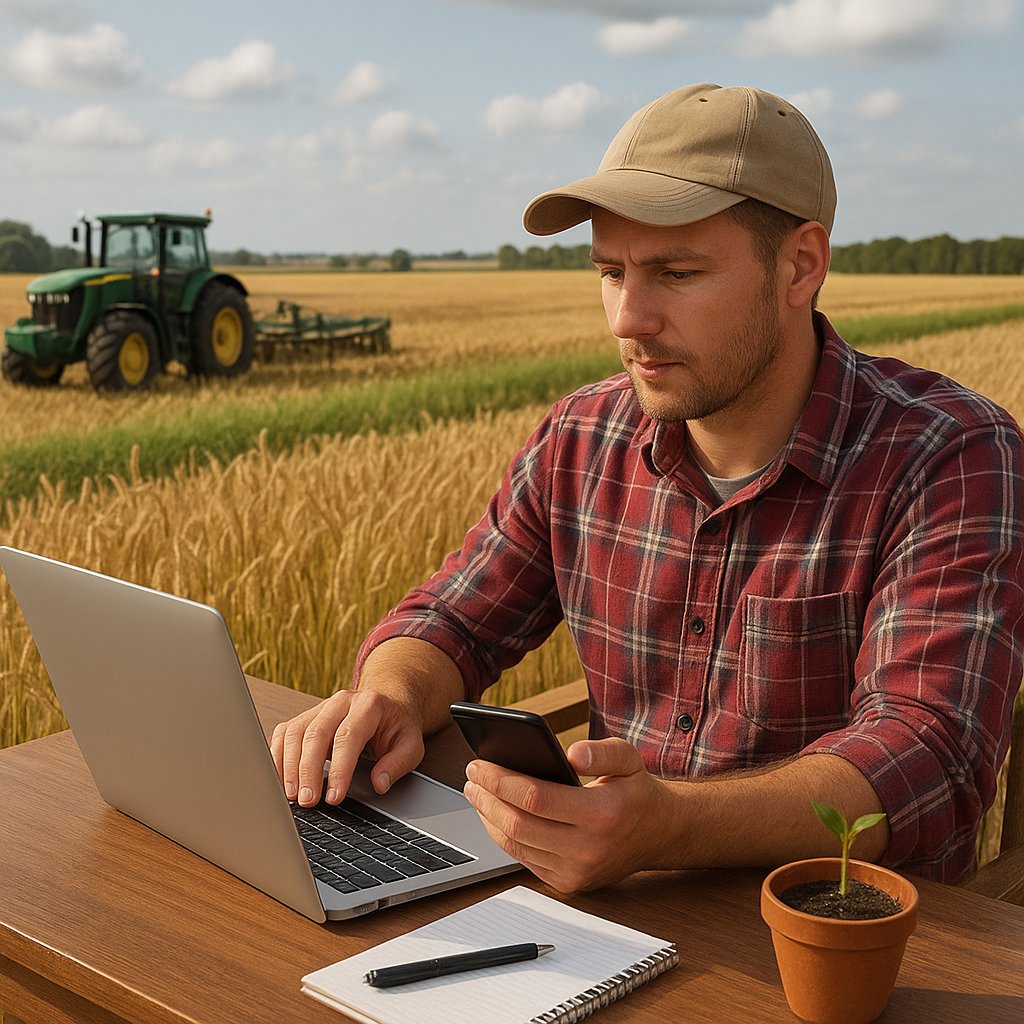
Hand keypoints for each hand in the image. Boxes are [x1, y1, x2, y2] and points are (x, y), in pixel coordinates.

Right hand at [270, 688, 424, 807]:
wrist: (389, 706)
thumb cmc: (397, 727)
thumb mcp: (411, 745)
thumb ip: (397, 764)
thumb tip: (379, 784)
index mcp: (368, 706)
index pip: (347, 737)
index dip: (338, 769)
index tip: (334, 797)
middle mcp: (341, 702)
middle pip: (316, 734)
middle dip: (308, 771)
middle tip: (307, 801)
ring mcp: (321, 707)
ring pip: (296, 732)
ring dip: (289, 766)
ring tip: (292, 795)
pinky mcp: (307, 716)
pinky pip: (285, 733)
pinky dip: (278, 756)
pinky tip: (280, 779)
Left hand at [462, 737, 668, 892]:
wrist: (658, 835)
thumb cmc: (636, 791)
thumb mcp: (629, 758)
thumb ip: (602, 751)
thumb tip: (572, 753)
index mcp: (602, 815)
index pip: (536, 798)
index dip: (501, 780)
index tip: (480, 764)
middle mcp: (588, 849)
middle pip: (518, 824)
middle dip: (487, 797)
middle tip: (471, 774)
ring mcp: (576, 872)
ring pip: (516, 845)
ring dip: (488, 817)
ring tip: (476, 791)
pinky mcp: (568, 884)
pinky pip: (523, 860)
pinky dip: (503, 836)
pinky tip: (493, 814)